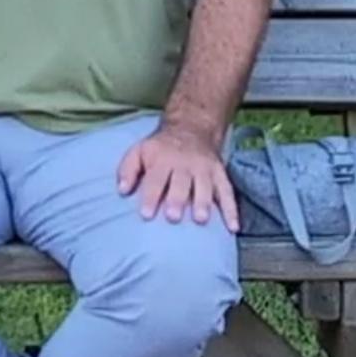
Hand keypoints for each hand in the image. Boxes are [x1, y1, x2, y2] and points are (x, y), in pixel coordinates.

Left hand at [117, 123, 240, 230]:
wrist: (191, 129)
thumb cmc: (160, 149)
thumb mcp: (139, 151)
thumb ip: (128, 170)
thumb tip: (122, 191)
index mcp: (162, 159)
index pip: (155, 179)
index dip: (150, 197)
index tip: (146, 215)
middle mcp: (184, 164)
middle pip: (180, 183)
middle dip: (177, 199)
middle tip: (173, 217)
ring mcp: (204, 169)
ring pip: (204, 187)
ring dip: (203, 203)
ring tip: (201, 220)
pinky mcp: (220, 174)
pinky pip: (227, 192)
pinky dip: (232, 210)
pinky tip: (233, 227)